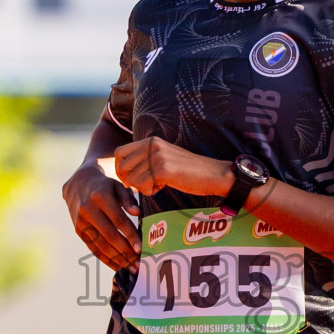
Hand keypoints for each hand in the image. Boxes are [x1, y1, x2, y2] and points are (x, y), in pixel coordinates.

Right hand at [62, 163, 140, 271]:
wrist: (78, 184)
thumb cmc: (105, 186)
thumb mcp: (118, 186)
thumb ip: (128, 199)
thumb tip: (138, 213)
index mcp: (100, 197)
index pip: (118, 220)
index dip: (130, 235)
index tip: (140, 249)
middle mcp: (88, 210)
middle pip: (109, 236)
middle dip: (126, 252)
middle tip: (140, 264)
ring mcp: (81, 222)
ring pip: (101, 245)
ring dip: (118, 259)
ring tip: (133, 269)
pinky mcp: (79, 231)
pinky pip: (93, 248)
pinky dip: (107, 259)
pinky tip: (119, 267)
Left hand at [113, 137, 232, 197]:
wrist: (213, 174)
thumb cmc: (188, 171)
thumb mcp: (164, 158)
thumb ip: (146, 159)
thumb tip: (123, 172)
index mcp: (151, 140)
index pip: (120, 152)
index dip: (120, 168)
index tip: (131, 179)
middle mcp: (151, 145)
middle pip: (122, 167)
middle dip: (129, 180)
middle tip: (145, 185)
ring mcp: (156, 156)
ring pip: (132, 179)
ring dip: (143, 188)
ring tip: (160, 184)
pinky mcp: (162, 169)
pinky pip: (142, 187)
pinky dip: (150, 192)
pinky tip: (163, 187)